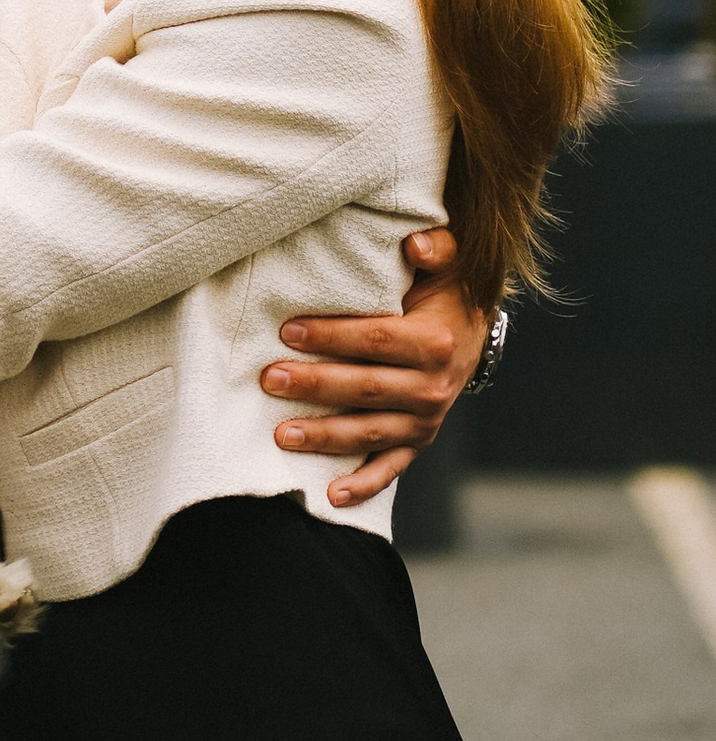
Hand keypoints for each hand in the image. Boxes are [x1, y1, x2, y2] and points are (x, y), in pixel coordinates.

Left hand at [262, 225, 484, 504]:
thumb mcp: (445, 263)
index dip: (331, 336)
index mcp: (434, 342)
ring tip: (282, 435)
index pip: (375, 340)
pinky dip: (363, 485)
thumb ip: (435, 247)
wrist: (471, 330)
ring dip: (326, 436)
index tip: (287, 331)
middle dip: (315, 385)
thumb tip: (416, 244)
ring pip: (371, 433)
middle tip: (269, 379)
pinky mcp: (418, 443)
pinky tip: (331, 495)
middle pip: (366, 389)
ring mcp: (426, 421)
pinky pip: (390, 468)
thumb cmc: (441, 290)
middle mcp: (433, 387)